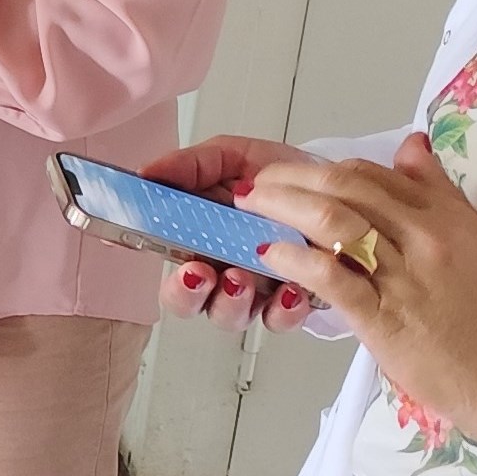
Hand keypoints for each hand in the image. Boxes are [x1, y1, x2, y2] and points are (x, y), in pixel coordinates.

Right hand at [146, 136, 319, 332]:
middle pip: (194, 304)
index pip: (172, 274)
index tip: (182, 266)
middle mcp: (223, 272)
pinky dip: (284, 308)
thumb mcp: (231, 157)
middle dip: (194, 296)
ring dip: (233, 301)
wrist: (330, 182)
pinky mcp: (293, 301)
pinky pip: (282, 318)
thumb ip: (189, 165)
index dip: (170, 280)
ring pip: (233, 315)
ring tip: (244, 277)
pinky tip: (290, 288)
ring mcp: (257, 290)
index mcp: (200, 241)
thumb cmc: (278, 177)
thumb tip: (146, 174)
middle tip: (204, 273)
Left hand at [237, 133, 476, 461]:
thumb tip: (411, 144)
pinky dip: (295, 260)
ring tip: (251, 206)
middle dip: (291, 178)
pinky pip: (333, 278)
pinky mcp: (385, 319)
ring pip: (333, 222)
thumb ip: (439, 191)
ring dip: (283, 207)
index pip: (372, 174)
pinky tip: (270, 253)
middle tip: (256, 181)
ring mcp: (401, 277)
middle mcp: (421, 237)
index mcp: (442, 215)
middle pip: (344, 188)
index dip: (325, 169)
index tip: (295, 174)